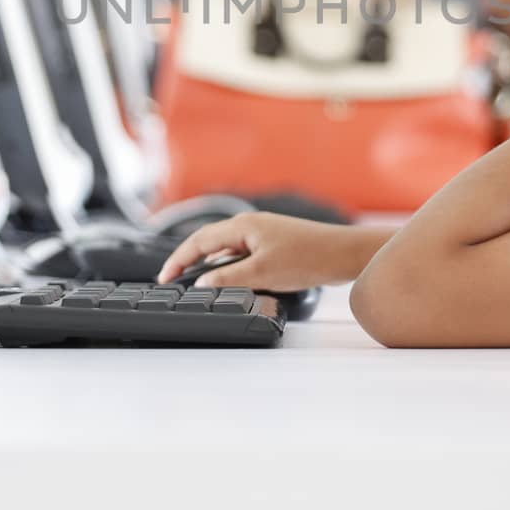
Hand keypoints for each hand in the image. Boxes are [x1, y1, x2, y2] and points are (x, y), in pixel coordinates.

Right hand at [156, 213, 376, 290]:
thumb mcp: (262, 273)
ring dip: (209, 265)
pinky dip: (229, 267)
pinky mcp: (273, 244)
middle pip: (209, 241)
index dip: (179, 259)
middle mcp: (250, 225)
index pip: (199, 240)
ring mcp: (262, 234)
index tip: (165, 277)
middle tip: (172, 280)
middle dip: (188, 260)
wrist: (344, 254)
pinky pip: (242, 254)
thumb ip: (229, 279)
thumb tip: (202, 284)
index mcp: (243, 225)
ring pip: (226, 249)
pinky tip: (229, 282)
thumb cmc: (308, 257)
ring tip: (195, 285)